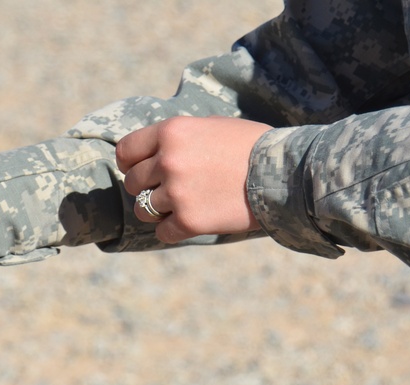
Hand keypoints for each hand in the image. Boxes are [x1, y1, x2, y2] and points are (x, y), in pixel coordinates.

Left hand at [115, 116, 271, 242]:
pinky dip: (173, 230)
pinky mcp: (189, 221)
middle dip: (146, 188)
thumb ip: (177, 139)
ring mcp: (177, 192)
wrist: (283, 173)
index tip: (138, 170)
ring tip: (180, 206)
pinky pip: (162, 232)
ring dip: (157, 212)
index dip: (129, 163)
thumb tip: (149, 153)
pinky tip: (190, 222)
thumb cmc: (250, 146)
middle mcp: (168, 161)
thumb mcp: (210, 126)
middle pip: (133, 183)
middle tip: (168, 190)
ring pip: (143, 210)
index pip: (126, 152)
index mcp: (172, 132)